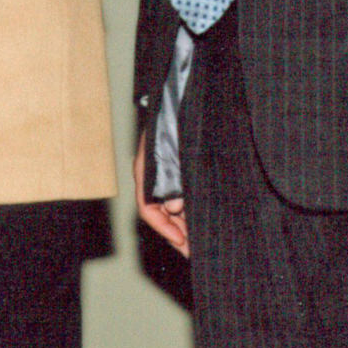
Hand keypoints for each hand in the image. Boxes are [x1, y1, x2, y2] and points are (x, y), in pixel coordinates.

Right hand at [133, 129, 189, 257]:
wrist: (182, 97)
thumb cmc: (178, 119)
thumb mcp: (175, 148)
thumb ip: (174, 177)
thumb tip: (175, 206)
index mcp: (145, 171)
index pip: (147, 208)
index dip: (163, 228)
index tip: (182, 241)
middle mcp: (153, 176)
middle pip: (160, 213)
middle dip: (176, 233)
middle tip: (194, 251)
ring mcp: (166, 175)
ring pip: (171, 208)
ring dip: (183, 224)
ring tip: (200, 241)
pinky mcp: (180, 172)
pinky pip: (181, 198)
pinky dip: (189, 211)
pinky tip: (201, 220)